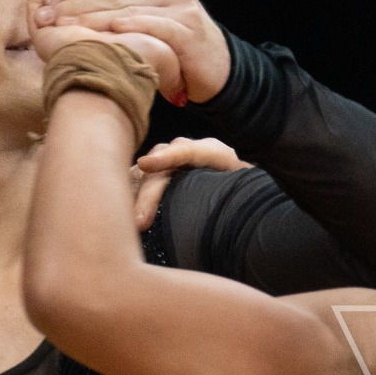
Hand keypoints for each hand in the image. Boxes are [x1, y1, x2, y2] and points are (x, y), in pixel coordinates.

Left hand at [33, 0, 231, 103]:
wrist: (216, 68)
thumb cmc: (175, 41)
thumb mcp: (149, 8)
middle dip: (78, 1)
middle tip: (50, 13)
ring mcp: (181, 6)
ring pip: (129, 6)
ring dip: (94, 17)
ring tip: (67, 27)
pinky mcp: (189, 29)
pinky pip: (156, 25)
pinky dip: (134, 26)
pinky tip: (112, 31)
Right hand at [131, 136, 250, 230]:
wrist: (250, 195)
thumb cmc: (253, 197)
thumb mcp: (253, 194)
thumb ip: (245, 194)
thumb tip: (244, 214)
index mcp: (218, 155)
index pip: (188, 151)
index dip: (168, 156)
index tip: (147, 165)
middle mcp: (193, 155)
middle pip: (161, 166)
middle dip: (147, 194)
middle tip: (139, 223)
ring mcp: (176, 164)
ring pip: (147, 173)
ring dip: (135, 196)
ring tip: (129, 223)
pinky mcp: (165, 177)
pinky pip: (142, 181)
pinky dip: (132, 194)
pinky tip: (122, 212)